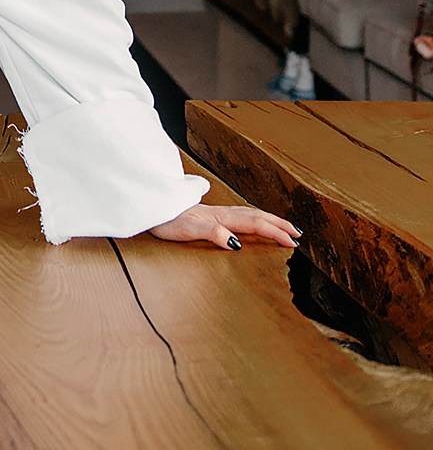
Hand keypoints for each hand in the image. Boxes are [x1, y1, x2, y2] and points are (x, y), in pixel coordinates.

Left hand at [150, 204, 300, 249]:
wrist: (150, 207)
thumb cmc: (166, 220)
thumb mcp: (188, 230)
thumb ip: (212, 233)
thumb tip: (236, 243)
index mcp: (221, 217)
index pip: (254, 224)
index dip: (275, 233)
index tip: (293, 242)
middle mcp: (221, 213)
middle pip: (256, 216)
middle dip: (279, 225)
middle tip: (298, 234)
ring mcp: (216, 213)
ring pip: (249, 214)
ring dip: (269, 220)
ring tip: (284, 227)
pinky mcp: (209, 216)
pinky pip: (239, 217)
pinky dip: (253, 220)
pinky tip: (253, 224)